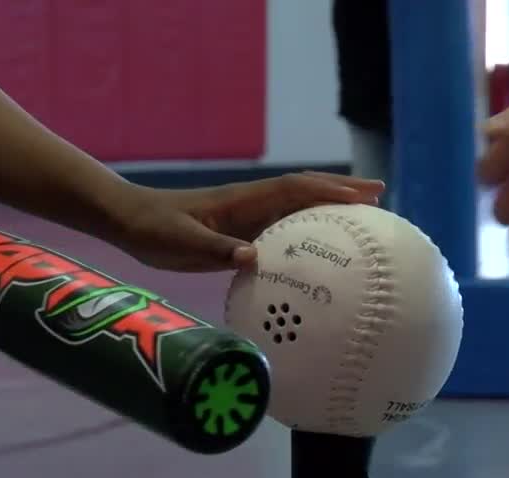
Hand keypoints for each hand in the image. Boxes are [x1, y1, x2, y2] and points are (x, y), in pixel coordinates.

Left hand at [112, 171, 384, 271]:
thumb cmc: (153, 229)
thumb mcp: (183, 243)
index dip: (329, 191)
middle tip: (380, 197)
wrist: (128, 222)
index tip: (362, 195)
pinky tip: (316, 251)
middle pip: (304, 193)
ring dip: (328, 210)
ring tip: (362, 220)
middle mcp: (249, 205)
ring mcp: (244, 218)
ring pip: (295, 210)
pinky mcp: (236, 234)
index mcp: (241, 201)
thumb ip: (217, 249)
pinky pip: (278, 232)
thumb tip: (255, 257)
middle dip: (341, 192)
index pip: (294, 190)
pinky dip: (304, 234)